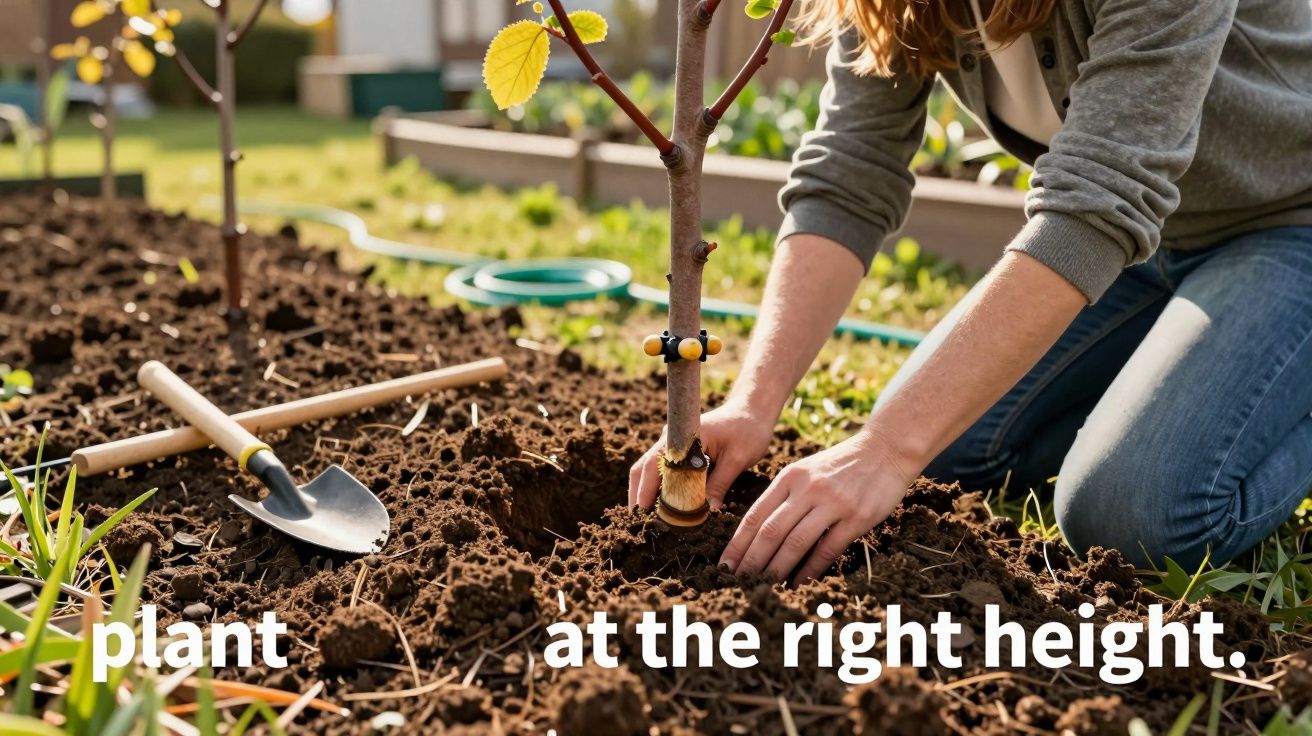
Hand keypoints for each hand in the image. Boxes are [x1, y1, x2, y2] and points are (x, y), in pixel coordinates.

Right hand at [628, 401, 774, 510]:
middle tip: (639, 524)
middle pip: (643, 468)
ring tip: (648, 520)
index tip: (643, 514)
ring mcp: (673, 444)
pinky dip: (659, 488)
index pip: (654, 465)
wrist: (753, 410)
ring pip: (649, 470)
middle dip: (638, 495)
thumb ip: (719, 485)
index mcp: (682, 436)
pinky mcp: (679, 450)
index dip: (645, 491)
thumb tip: (707, 513)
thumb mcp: (737, 459)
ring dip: (646, 493)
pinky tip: (663, 507)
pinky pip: (662, 470)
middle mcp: (672, 438)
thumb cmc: (748, 430)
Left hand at [720, 427, 917, 582]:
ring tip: (765, 587)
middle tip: (739, 582)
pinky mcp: (857, 517)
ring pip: (796, 542)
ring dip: (777, 568)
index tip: (724, 565)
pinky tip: (800, 583)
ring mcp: (833, 503)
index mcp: (789, 477)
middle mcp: (807, 489)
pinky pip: (828, 549)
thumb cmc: (841, 465)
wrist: (885, 450)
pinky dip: (811, 569)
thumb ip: (784, 496)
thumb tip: (759, 532)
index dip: (737, 544)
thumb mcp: (806, 471)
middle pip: (770, 531)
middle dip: (751, 561)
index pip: (755, 515)